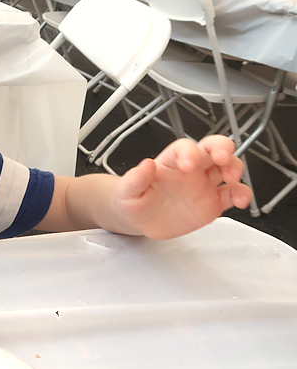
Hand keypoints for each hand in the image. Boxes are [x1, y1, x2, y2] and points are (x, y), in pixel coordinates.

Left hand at [114, 135, 252, 239]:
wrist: (138, 221)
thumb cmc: (132, 200)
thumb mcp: (127, 191)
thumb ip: (136, 178)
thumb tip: (146, 165)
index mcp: (171, 161)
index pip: (185, 147)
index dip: (189, 152)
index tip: (187, 165)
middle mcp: (192, 169)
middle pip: (213, 147)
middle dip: (223, 148)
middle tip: (223, 158)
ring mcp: (204, 184)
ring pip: (228, 167)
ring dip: (236, 168)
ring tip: (232, 178)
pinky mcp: (213, 202)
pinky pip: (233, 194)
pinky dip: (241, 195)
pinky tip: (240, 201)